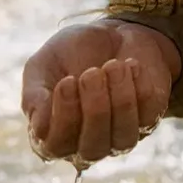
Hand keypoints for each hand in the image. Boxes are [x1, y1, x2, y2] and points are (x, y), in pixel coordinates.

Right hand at [21, 19, 180, 164]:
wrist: (113, 33)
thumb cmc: (71, 53)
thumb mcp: (43, 65)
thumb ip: (33, 95)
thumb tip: (39, 126)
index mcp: (54, 135)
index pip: (55, 147)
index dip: (63, 116)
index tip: (67, 81)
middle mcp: (87, 144)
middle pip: (92, 149)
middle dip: (95, 109)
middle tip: (92, 73)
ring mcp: (120, 135)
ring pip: (124, 140)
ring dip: (120, 100)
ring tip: (113, 65)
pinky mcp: (149, 119)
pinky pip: (149, 115)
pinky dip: (140, 87)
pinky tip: (131, 64)